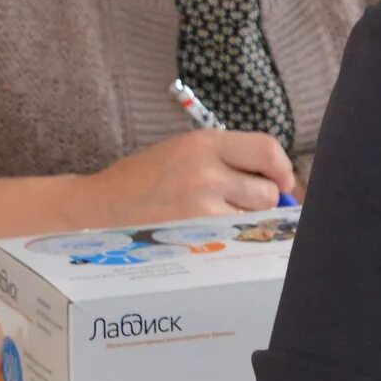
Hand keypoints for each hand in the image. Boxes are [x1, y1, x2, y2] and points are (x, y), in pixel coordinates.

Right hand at [85, 128, 295, 220]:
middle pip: (268, 189)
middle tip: (241, 205)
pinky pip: (233, 236)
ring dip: (245, 220)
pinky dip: (228, 237)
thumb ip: (226, 160)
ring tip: (215, 217)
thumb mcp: (182, 153)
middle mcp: (206, 168)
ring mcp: (201, 202)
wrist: (96, 207)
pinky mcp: (194, 232)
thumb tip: (277, 181)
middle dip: (263, 200)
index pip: (267, 149)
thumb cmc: (142, 182)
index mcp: (204, 142)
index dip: (282, 169)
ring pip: (254, 216)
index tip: (283, 182)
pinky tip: (205, 233)